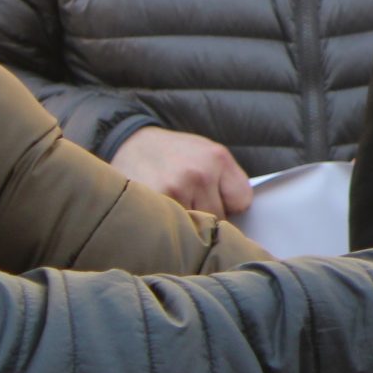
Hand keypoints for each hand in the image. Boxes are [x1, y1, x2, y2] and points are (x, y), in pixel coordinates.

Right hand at [113, 127, 252, 217]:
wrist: (130, 144)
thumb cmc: (174, 153)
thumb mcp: (207, 154)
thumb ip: (225, 181)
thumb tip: (240, 217)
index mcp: (218, 158)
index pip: (242, 201)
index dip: (230, 205)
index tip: (218, 201)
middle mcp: (200, 173)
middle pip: (219, 218)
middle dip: (207, 215)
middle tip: (189, 199)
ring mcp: (176, 190)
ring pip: (196, 227)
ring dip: (188, 222)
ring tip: (174, 203)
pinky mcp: (154, 203)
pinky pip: (175, 229)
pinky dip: (170, 225)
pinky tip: (163, 211)